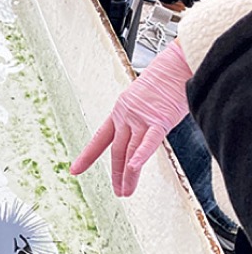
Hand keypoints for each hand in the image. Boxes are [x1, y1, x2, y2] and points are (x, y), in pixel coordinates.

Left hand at [71, 40, 191, 194]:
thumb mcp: (147, 98)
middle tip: (117, 191)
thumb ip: (145, 117)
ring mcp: (140, 118)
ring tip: (125, 192)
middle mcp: (126, 116)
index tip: (75, 169)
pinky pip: (148, 142)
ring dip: (127, 175)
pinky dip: (140, 156)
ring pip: (130, 152)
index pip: (100, 138)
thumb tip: (151, 129)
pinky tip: (133, 169)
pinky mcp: (158, 119)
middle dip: (116, 173)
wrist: (177, 61)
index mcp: (121, 111)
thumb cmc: (168, 77)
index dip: (88, 156)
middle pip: (117, 150)